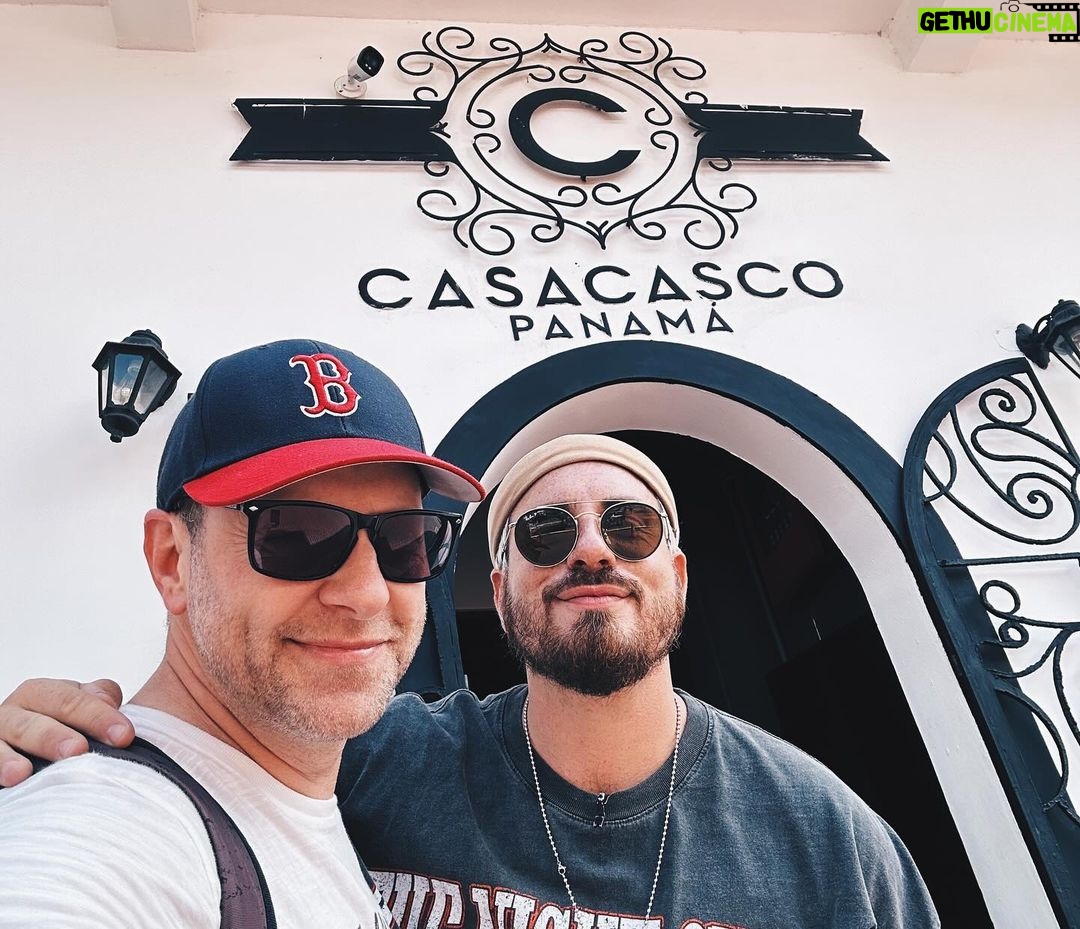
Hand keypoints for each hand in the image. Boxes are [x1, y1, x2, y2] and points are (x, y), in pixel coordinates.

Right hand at [0, 678, 133, 786]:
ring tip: (24, 772)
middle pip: (36, 721)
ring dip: (12, 758)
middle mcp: (15, 712)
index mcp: (43, 694)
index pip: (72, 700)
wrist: (28, 749)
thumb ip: (99, 700)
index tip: (124, 736)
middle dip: (56, 736)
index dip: (99, 717)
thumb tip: (110, 703)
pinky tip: (8, 780)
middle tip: (78, 750)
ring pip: (4, 743)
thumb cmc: (62, 728)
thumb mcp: (79, 708)